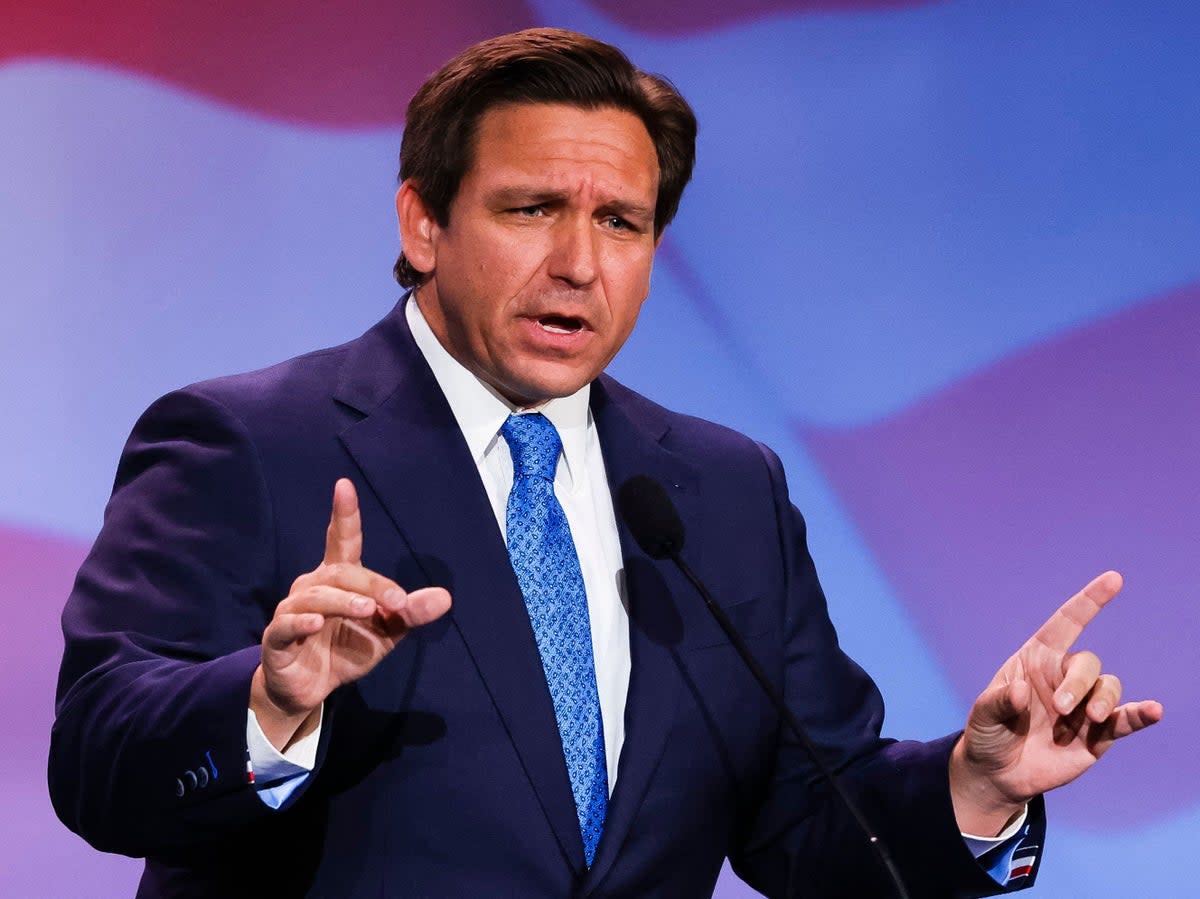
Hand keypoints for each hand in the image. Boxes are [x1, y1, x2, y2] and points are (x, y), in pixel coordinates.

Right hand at [250, 478, 451, 749]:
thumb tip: (445, 597)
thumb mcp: (386, 632)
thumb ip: (410, 613)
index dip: (344, 514)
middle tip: (397, 602)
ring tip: (366, 610)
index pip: (342, 539)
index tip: (344, 485)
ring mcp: (292, 611)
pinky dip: (301, 622)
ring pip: (316, 595)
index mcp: (339, 579)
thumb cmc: (346, 650)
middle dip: (371, 584)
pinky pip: (286, 624)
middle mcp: (312, 586)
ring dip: (343, 601)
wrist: (310, 690)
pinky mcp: (277, 638)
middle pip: (341, 572)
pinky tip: (317, 623)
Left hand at [949, 570, 1162, 834]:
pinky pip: (1126, 719)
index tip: (1114, 579)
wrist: (998, 774)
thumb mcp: (983, 715)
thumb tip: (1023, 692)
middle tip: (1059, 709)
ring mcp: (1084, 705)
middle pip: (1088, 663)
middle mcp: (1064, 678)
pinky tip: (1152, 711)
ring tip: (1089, 720)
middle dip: (1078, 684)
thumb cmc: (988, 734)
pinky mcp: (1098, 734)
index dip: (1090, 601)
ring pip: (1108, 688)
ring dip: (1102, 701)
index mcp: (1036, 661)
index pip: (1066, 624)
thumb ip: (999, 702)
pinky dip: (1141, 715)